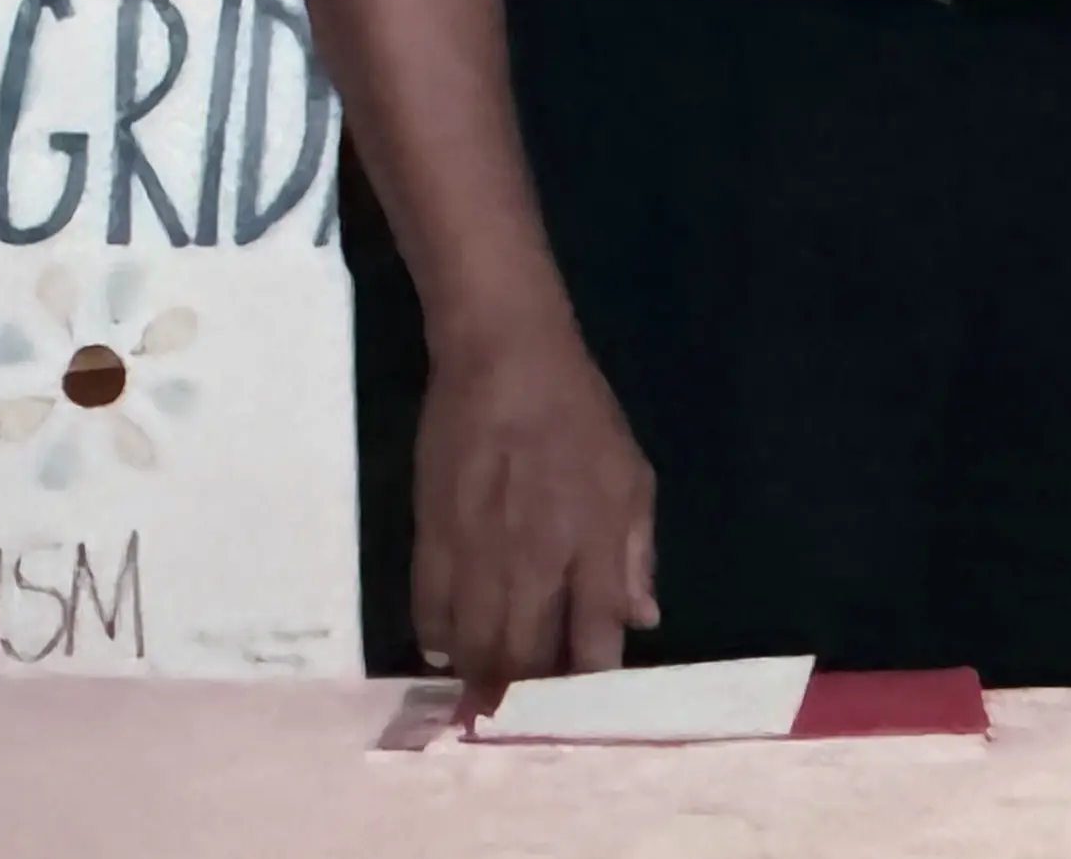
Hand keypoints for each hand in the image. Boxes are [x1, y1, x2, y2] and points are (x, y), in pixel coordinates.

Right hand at [408, 323, 655, 688]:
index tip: (583, 692)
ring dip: (481, 677)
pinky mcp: (431, 538)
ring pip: (474, 645)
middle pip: (526, 656)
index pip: (593, 640)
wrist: (503, 360)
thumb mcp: (632, 474)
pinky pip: (429, 612)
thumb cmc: (578, 413)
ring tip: (488, 697)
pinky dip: (439, 641)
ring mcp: (478, 553)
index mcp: (593, 542)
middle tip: (527, 709)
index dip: (588, 680)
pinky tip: (450, 650)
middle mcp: (536, 560)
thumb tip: (641, 618)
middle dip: (527, 695)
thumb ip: (635, 551)